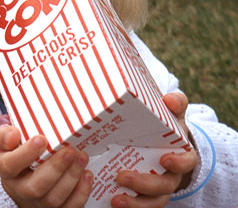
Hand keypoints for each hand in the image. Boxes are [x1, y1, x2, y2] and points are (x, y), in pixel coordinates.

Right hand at [0, 117, 92, 207]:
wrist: (24, 172)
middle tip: (70, 150)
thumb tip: (13, 135)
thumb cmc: (17, 150)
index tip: (41, 139)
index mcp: (7, 169)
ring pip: (54, 199)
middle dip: (56, 168)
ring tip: (82, 157)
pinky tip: (87, 174)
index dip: (26, 154)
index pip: (11, 165)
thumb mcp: (5, 139)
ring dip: (71, 178)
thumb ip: (4, 135)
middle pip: (35, 187)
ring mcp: (38, 202)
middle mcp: (21, 189)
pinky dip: (81, 192)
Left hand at [111, 92, 197, 207]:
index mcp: (181, 154)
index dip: (178, 162)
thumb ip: (175, 103)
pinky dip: (128, 206)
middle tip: (122, 177)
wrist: (159, 140)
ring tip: (115, 199)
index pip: (186, 161)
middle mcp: (171, 174)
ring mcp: (158, 187)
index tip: (164, 159)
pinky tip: (110, 201)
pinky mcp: (143, 194)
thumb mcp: (172, 112)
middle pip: (164, 186)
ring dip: (134, 203)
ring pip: (152, 201)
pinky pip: (139, 205)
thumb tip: (170, 100)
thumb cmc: (165, 124)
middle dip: (145, 184)